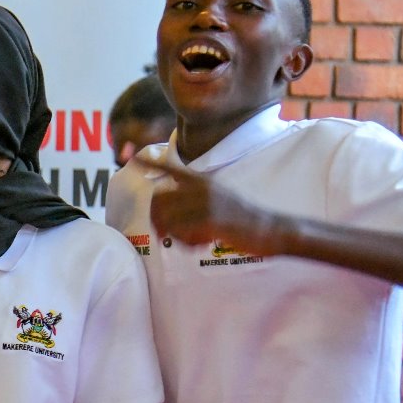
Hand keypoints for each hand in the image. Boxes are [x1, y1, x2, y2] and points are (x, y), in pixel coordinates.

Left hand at [142, 158, 286, 255]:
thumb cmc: (240, 217)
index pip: (171, 168)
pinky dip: (187, 243)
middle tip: (165, 233)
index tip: (132, 158)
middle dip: (157, 219)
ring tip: (189, 240)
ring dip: (174, 234)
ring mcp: (208, 203)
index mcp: (202, 180)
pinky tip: (200, 244)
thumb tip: (168, 203)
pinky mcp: (214, 221)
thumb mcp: (218, 196)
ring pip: (169, 220)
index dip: (151, 163)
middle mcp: (202, 188)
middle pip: (160, 200)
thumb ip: (194, 195)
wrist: (270, 229)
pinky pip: (184, 234)